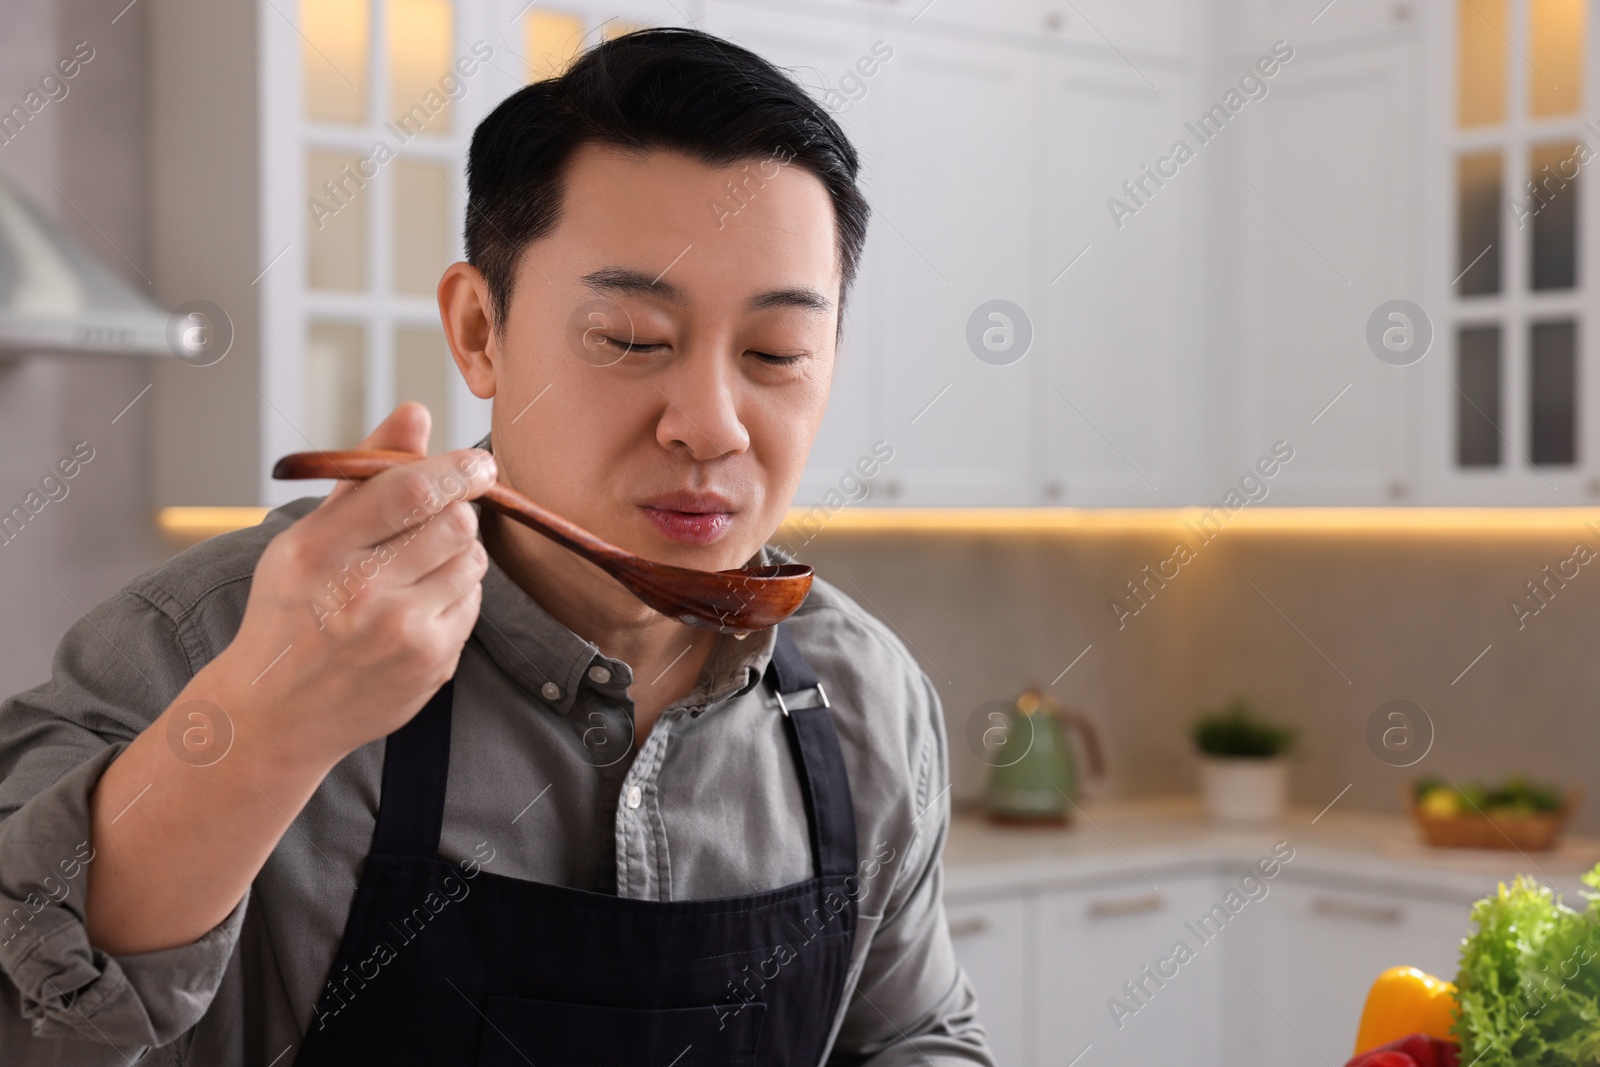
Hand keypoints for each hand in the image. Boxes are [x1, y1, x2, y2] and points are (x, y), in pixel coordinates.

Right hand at [210, 403, 496, 764]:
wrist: (277, 712)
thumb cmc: (291, 611)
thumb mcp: (308, 537)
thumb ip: (366, 474)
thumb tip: (416, 414)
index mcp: (320, 549)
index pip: (412, 491)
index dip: (457, 469)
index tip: (476, 464)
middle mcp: (362, 592)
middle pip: (455, 522)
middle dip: (456, 510)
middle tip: (438, 516)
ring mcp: (401, 633)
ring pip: (472, 561)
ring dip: (457, 553)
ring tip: (417, 567)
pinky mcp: (431, 664)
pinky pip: (472, 604)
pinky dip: (455, 595)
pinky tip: (417, 606)